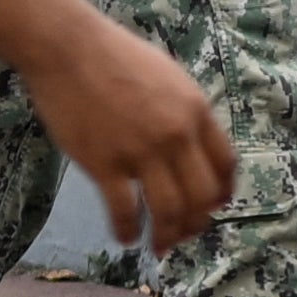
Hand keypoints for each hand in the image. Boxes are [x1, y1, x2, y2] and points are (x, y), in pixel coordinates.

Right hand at [21, 15, 233, 254]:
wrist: (70, 50)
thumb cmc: (118, 58)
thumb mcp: (171, 79)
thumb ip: (186, 112)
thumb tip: (193, 144)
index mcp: (197, 112)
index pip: (225, 164)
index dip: (223, 191)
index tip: (217, 205)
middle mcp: (177, 136)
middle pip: (202, 195)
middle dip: (198, 221)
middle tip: (187, 234)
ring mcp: (141, 152)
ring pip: (169, 210)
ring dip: (169, 235)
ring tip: (162, 247)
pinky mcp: (105, 164)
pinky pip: (124, 210)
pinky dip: (128, 231)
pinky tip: (127, 238)